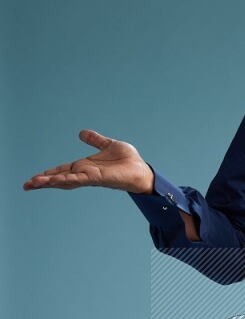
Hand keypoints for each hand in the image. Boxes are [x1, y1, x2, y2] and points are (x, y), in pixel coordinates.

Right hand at [22, 130, 153, 193]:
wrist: (142, 169)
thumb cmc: (128, 160)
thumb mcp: (108, 145)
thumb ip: (95, 140)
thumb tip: (81, 133)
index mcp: (85, 166)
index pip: (62, 170)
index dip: (49, 173)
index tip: (34, 178)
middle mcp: (85, 173)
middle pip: (60, 178)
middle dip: (44, 181)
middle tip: (27, 185)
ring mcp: (91, 177)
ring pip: (67, 180)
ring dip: (51, 181)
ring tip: (36, 183)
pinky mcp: (99, 178)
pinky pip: (81, 179)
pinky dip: (69, 179)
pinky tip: (57, 180)